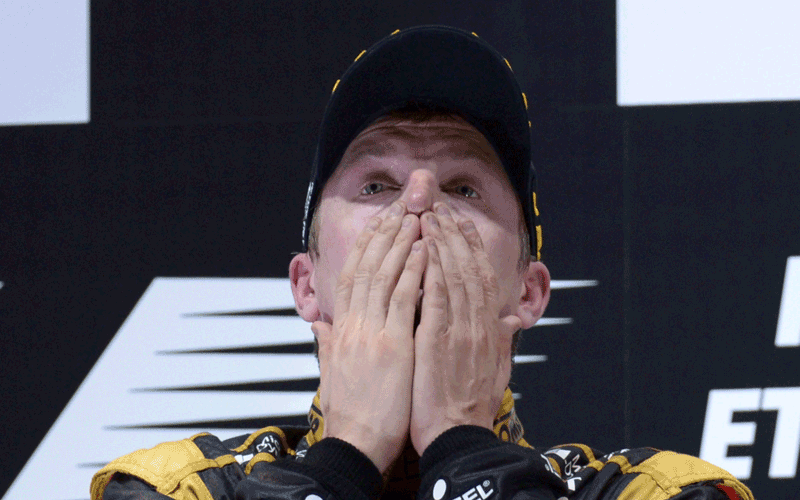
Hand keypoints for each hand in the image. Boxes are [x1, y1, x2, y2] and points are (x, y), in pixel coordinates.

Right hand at [312, 201, 426, 472]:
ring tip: (413, 215)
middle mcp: (353, 324)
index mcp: (342, 330)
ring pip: (383, 275)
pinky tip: (423, 250)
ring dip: (400, 242)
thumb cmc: (350, 413)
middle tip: (398, 205)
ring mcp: (371, 332)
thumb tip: (320, 326)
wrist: (355, 444)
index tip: (378, 223)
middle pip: (366, 266)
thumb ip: (329, 344)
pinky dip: (413, 271)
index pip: (352, 276)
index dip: (366, 246)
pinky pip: (403, 300)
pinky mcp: (391, 345)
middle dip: (383, 233)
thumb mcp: (332, 372)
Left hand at [410, 203, 520, 454]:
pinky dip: (430, 271)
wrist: (457, 437)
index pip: (482, 278)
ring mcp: (459, 331)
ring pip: (453, 276)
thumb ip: (502, 340)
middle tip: (440, 208)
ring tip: (429, 217)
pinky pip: (435, 298)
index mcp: (489, 330)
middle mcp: (478, 325)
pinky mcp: (437, 341)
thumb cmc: (470, 406)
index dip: (471, 248)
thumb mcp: (496, 370)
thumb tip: (512, 320)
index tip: (460, 224)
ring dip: (441, 243)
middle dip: (454, 235)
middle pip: (469, 269)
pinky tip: (422, 249)